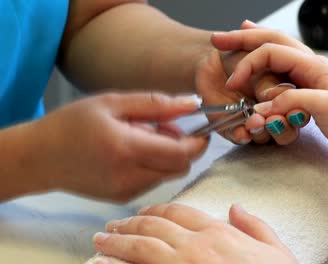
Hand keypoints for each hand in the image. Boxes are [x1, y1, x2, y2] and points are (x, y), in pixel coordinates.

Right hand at [31, 92, 207, 201]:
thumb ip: (157, 104)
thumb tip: (193, 104)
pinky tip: (133, 152)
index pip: (182, 154)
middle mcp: (129, 175)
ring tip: (141, 137)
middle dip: (183, 147)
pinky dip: (153, 166)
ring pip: (169, 175)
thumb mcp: (114, 102)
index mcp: (126, 148)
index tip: (199, 130)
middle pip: (181, 167)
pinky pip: (153, 181)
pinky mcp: (123, 198)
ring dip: (167, 156)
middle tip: (162, 127)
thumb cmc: (73, 124)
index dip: (198, 142)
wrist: (41, 157)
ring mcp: (126, 191)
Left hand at [90, 203, 296, 263]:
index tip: (143, 214)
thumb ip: (256, 227)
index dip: (157, 210)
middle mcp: (196, 246)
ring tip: (100, 240)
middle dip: (129, 224)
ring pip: (140, 247)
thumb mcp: (278, 252)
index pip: (180, 212)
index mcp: (220, 234)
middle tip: (112, 226)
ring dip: (116, 242)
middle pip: (154, 227)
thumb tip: (237, 207)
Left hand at [194, 21, 308, 144]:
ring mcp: (256, 123)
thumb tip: (277, 97)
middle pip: (288, 132)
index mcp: (289, 97)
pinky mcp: (236, 129)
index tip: (293, 110)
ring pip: (267, 138)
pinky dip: (243, 136)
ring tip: (255, 121)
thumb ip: (271, 83)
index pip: (299, 112)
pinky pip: (242, 138)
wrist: (213, 59)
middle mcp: (275, 113)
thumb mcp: (261, 63)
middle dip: (283, 128)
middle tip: (274, 119)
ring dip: (262, 131)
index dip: (298, 114)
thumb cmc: (243, 56)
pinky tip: (242, 131)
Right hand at [221, 28, 327, 194]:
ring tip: (236, 49)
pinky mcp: (311, 106)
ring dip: (254, 60)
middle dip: (246, 40)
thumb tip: (264, 106)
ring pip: (276, 66)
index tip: (232, 84)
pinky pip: (282, 90)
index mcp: (316, 67)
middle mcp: (311, 73)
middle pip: (274, 46)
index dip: (248, 64)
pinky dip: (265, 84)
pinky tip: (259, 85)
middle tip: (221, 39)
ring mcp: (311, 88)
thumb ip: (294, 100)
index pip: (272, 52)